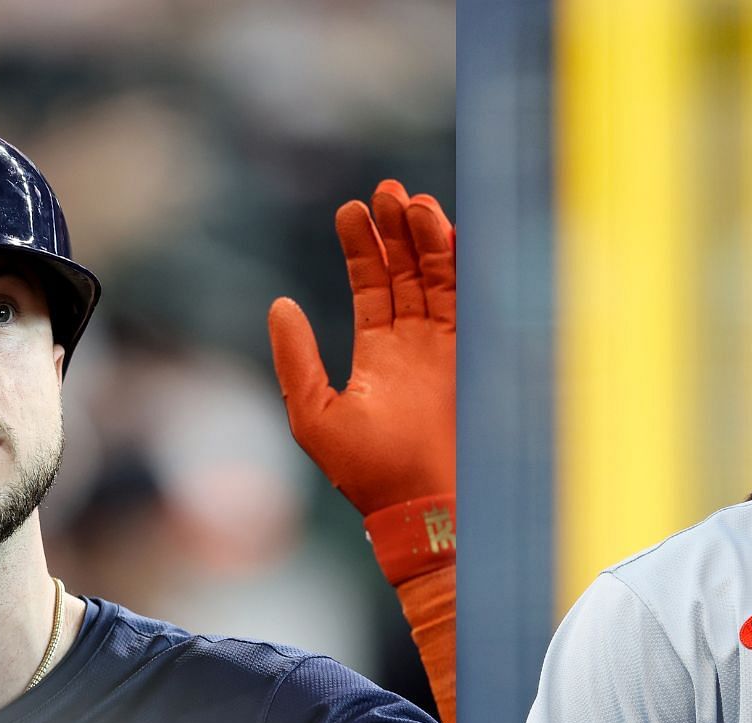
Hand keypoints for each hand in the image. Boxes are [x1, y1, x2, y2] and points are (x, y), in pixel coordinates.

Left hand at [268, 180, 454, 515]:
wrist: (422, 504)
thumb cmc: (367, 473)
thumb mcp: (313, 414)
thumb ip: (296, 360)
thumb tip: (278, 305)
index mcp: (378, 359)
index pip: (372, 289)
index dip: (362, 249)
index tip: (352, 210)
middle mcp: (415, 348)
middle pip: (407, 274)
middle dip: (395, 232)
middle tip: (384, 190)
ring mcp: (448, 349)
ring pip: (437, 278)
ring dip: (425, 238)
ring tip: (409, 200)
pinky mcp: (473, 354)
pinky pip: (467, 296)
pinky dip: (457, 262)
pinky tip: (442, 228)